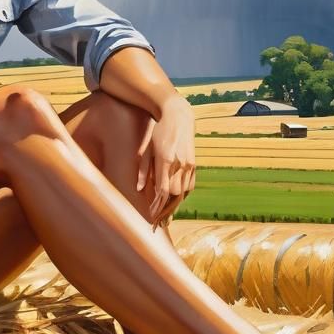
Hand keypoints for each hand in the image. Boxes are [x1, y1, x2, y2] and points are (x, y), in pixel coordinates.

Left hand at [135, 93, 196, 228]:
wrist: (178, 116)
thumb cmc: (159, 132)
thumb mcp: (147, 149)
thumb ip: (143, 170)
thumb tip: (139, 188)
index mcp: (165, 159)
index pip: (162, 189)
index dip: (157, 205)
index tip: (151, 214)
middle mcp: (180, 163)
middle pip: (175, 194)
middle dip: (166, 208)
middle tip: (158, 218)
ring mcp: (189, 164)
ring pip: (184, 192)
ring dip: (175, 202)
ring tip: (166, 212)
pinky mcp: (194, 164)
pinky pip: (190, 185)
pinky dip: (183, 194)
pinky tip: (176, 198)